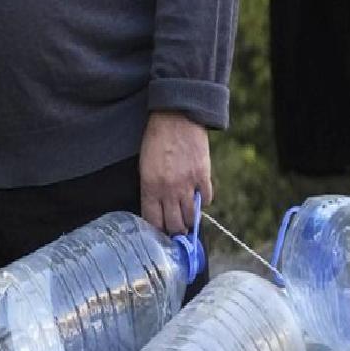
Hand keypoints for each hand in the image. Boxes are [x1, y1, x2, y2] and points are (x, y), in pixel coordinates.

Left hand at [140, 110, 211, 234]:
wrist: (176, 117)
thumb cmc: (156, 139)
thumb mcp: (144, 165)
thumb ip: (151, 188)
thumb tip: (158, 207)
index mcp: (150, 186)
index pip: (153, 220)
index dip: (157, 230)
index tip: (159, 233)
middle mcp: (169, 189)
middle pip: (173, 224)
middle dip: (174, 231)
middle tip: (175, 231)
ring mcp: (188, 184)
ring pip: (190, 217)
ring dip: (188, 221)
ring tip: (187, 221)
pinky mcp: (203, 176)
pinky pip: (206, 200)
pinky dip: (202, 202)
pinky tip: (197, 199)